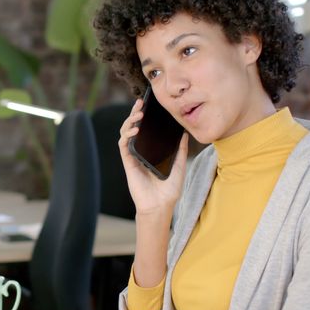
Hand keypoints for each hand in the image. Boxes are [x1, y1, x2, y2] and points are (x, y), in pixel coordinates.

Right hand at [118, 99, 189, 216]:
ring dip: (129, 121)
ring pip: (125, 134)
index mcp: (151, 151)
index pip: (145, 129)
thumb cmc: (169, 190)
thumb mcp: (179, 166)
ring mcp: (133, 157)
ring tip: (138, 114)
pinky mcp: (128, 163)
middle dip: (134, 113)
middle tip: (140, 103)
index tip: (148, 105)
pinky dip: (127, 135)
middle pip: (133, 127)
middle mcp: (140, 152)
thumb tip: (184, 134)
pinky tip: (135, 130)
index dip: (144, 116)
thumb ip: (180, 150)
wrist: (160, 206)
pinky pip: (124, 146)